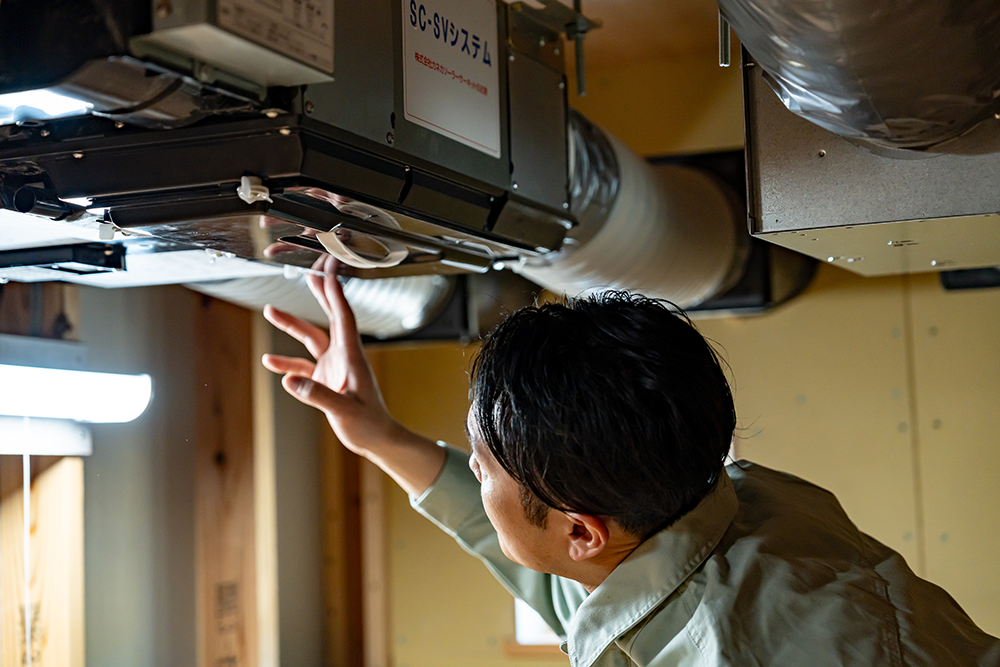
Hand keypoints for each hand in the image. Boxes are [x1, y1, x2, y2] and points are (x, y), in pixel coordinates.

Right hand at [261, 255, 399, 455]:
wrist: (377, 439)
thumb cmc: (369, 425)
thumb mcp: (344, 411)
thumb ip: (317, 395)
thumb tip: (289, 380)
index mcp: (352, 356)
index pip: (343, 317)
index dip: (335, 293)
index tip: (327, 270)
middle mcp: (342, 356)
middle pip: (329, 317)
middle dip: (319, 293)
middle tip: (309, 271)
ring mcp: (333, 367)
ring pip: (311, 338)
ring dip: (292, 325)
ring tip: (270, 310)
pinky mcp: (325, 380)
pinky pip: (302, 366)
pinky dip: (286, 362)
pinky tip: (269, 361)